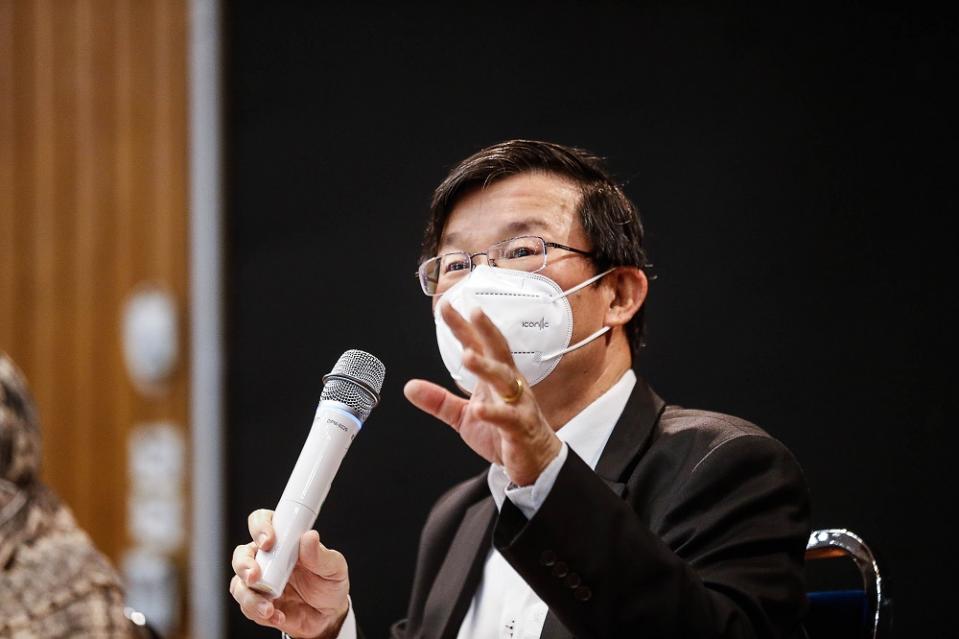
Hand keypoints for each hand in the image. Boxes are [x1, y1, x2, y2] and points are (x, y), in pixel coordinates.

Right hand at [230, 509, 349, 638]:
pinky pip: (247, 607)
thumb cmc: (330, 583)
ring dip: (249, 597)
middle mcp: (267, 559)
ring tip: (269, 608)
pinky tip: (278, 616)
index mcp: (284, 541)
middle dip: (243, 564)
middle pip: (241, 554)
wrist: (330, 615)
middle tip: (255, 576)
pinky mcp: (258, 604)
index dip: (260, 527)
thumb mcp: (334, 567)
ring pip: (238, 584)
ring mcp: (260, 583)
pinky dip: (258, 613)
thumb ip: (320, 555)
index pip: (262, 522)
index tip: (269, 541)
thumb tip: (309, 536)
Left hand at [404, 304, 561, 485]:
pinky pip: (507, 418)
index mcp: (494, 378)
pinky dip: (494, 413)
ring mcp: (517, 404)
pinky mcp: (520, 427)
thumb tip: (409, 387)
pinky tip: (480, 409)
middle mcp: (508, 385)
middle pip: (498, 352)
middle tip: (474, 312)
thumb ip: (438, 400)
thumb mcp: (464, 416)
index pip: (477, 345)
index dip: (462, 326)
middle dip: (486, 331)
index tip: (446, 306)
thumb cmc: (504, 432)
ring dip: (486, 367)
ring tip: (468, 356)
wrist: (534, 461)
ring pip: (504, 380)